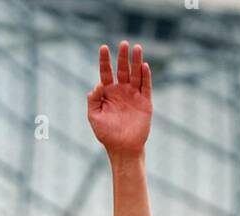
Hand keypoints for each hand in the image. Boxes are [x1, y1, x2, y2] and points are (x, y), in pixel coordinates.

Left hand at [87, 41, 151, 156]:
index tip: (103, 48)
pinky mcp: (145, 102)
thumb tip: (97, 85)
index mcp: (108, 93)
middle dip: (122, 56)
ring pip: (136, 74)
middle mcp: (122, 91)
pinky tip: (144, 66)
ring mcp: (134, 95)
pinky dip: (146, 76)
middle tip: (123, 44)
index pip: (106, 72)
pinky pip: (146, 86)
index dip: (105, 60)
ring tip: (137, 48)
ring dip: (136, 61)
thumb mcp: (94, 117)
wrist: (123, 149)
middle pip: (122, 69)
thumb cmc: (107, 135)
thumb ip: (93, 100)